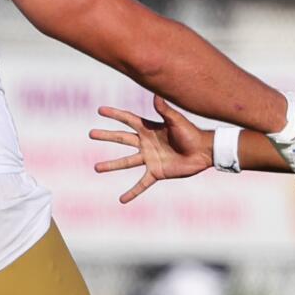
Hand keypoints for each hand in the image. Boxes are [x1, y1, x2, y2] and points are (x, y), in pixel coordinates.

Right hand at [90, 96, 211, 202]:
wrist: (203, 152)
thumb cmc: (191, 133)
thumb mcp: (176, 121)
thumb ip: (165, 110)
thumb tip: (156, 95)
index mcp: (149, 128)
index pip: (128, 119)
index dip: (114, 114)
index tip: (100, 111)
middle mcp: (146, 143)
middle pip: (122, 138)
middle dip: (106, 136)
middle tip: (91, 134)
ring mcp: (150, 158)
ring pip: (126, 162)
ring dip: (111, 165)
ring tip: (96, 167)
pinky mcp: (156, 172)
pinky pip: (141, 184)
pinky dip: (132, 192)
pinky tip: (122, 199)